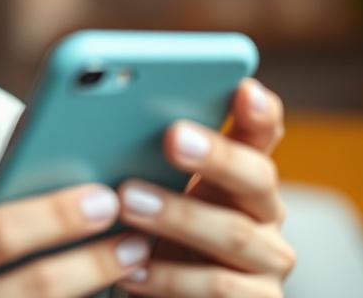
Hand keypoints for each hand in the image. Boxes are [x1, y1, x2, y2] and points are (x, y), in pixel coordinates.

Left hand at [116, 78, 296, 296]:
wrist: (150, 297)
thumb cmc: (142, 232)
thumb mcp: (141, 187)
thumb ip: (138, 155)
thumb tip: (94, 119)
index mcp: (241, 172)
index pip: (263, 131)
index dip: (259, 110)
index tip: (243, 86)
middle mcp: (265, 212)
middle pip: (257, 176)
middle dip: (216, 155)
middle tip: (172, 136)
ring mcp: (267, 263)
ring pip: (235, 234)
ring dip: (179, 215)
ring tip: (127, 200)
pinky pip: (219, 289)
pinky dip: (170, 278)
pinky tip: (130, 268)